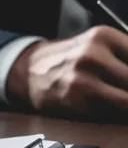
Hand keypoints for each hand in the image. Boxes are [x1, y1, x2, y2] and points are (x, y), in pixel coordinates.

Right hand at [7, 26, 127, 118]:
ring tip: (126, 98)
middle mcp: (93, 54)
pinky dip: (124, 111)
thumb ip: (125, 56)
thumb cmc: (68, 61)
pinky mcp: (78, 99)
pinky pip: (116, 109)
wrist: (29, 72)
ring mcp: (84, 77)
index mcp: (104, 36)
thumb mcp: (97, 46)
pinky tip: (122, 108)